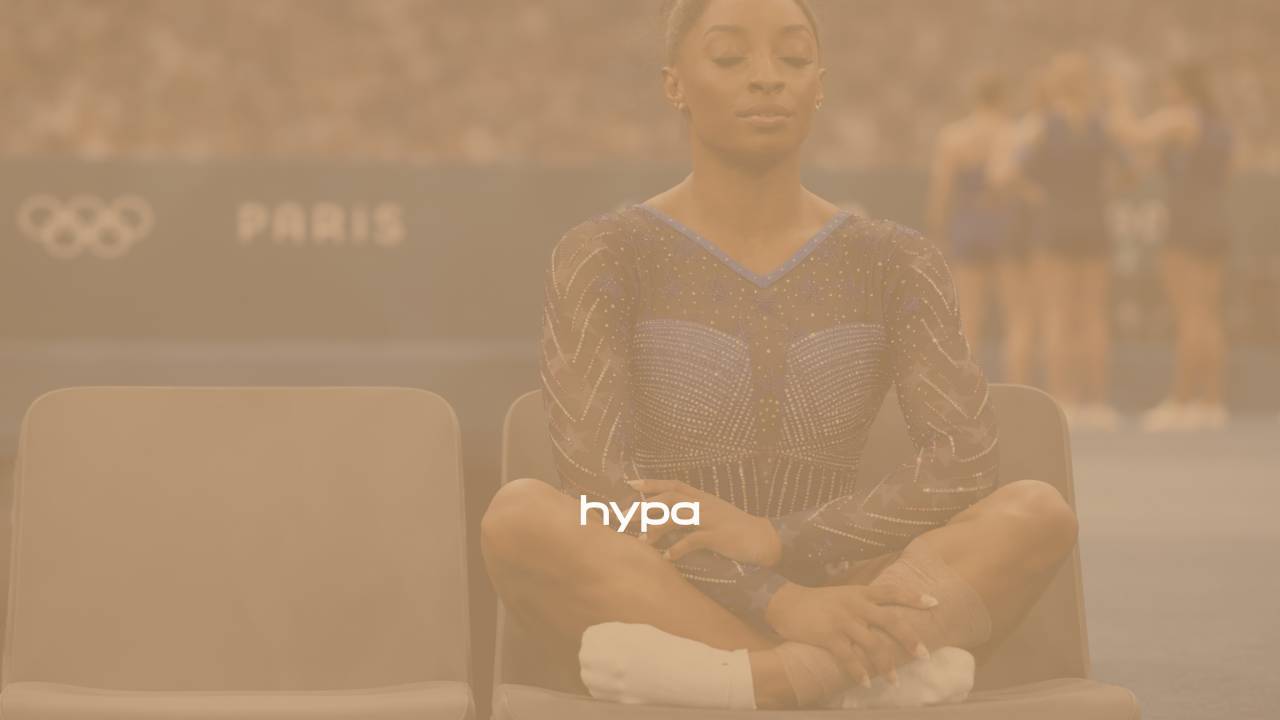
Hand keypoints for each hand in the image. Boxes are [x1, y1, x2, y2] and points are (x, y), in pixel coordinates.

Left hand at [625, 479, 780, 567]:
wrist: (765, 538)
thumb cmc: (735, 529)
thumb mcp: (714, 513)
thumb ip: (693, 512)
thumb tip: (667, 517)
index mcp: (703, 498)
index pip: (673, 485)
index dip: (652, 483)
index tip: (631, 484)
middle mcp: (705, 504)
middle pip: (669, 499)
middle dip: (645, 507)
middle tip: (625, 517)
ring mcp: (712, 519)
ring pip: (678, 516)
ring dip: (657, 528)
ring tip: (642, 541)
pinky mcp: (718, 536)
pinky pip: (693, 540)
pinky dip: (678, 549)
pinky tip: (667, 557)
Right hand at [765, 581, 938, 687]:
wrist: (786, 602)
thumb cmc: (818, 602)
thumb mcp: (844, 595)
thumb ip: (864, 604)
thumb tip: (887, 619)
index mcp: (861, 593)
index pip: (892, 591)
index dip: (913, 597)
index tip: (934, 603)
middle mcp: (856, 605)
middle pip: (891, 620)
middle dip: (909, 638)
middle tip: (923, 655)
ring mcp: (842, 620)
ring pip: (873, 644)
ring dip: (886, 665)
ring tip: (894, 680)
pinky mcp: (828, 636)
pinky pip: (849, 658)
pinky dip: (860, 672)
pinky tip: (867, 682)